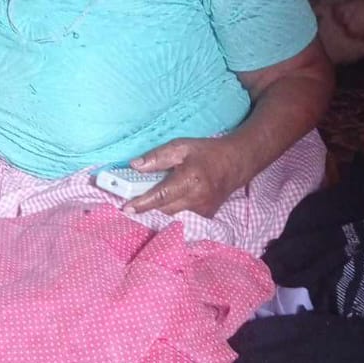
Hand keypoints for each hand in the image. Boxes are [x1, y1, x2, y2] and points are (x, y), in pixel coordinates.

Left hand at [124, 137, 244, 218]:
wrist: (236, 163)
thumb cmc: (207, 153)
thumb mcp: (181, 147)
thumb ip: (157, 157)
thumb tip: (135, 166)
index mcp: (190, 179)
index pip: (162, 195)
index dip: (143, 203)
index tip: (127, 208)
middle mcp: (197, 198)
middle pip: (164, 208)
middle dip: (147, 204)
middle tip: (134, 196)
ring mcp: (203, 210)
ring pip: (172, 213)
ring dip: (160, 206)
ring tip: (155, 194)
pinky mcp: (206, 216)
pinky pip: (182, 215)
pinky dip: (173, 208)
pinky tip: (172, 198)